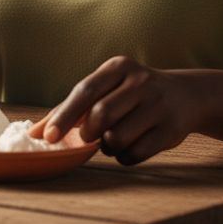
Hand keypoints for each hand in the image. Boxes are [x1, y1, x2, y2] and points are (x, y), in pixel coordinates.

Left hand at [31, 56, 202, 165]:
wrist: (185, 95)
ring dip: (107, 146)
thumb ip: (74, 106)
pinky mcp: (171, 130)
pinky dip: (125, 156)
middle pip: (101, 115)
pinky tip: (129, 146)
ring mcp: (158, 105)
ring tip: (112, 139)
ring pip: (117, 137)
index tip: (47, 137)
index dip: (64, 115)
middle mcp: (140, 82)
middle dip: (88, 132)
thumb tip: (37, 131)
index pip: (85, 90)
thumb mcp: (108, 87)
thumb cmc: (132, 93)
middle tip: (88, 137)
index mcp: (119, 67)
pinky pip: (136, 153)